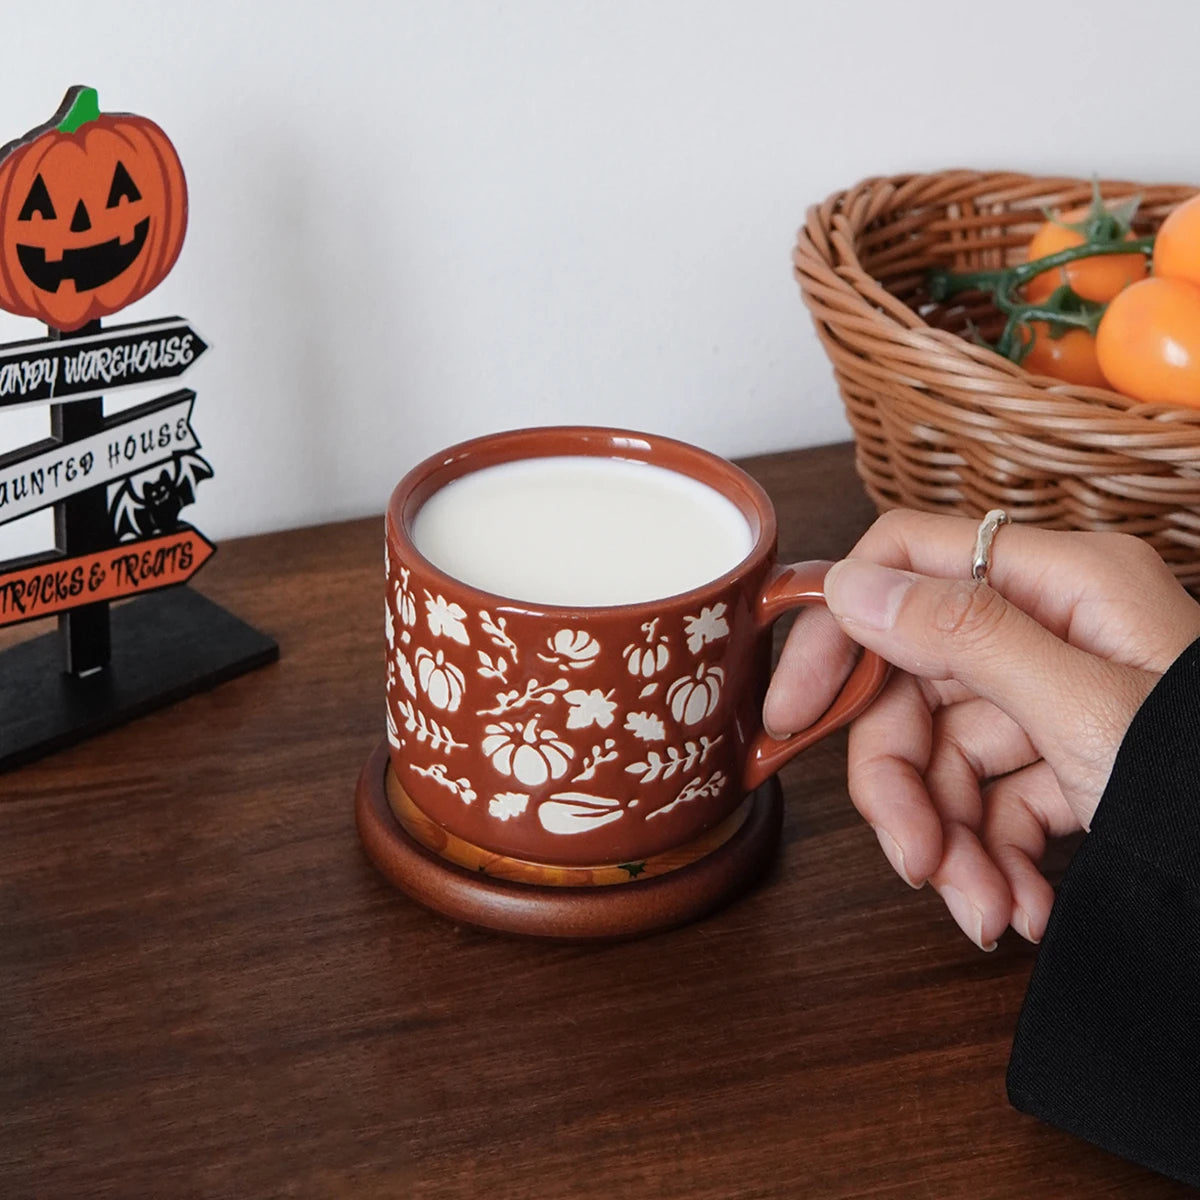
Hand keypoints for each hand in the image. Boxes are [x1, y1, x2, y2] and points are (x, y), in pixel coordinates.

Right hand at [764, 509, 1199, 949]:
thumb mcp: (1089, 712)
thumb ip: (963, 636)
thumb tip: (849, 585)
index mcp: (1059, 581)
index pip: (903, 564)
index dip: (835, 632)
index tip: (792, 714)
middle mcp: (1051, 625)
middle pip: (915, 683)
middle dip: (904, 785)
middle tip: (914, 864)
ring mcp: (1059, 692)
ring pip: (947, 753)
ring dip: (952, 843)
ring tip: (989, 915)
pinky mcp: (1069, 754)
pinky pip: (994, 797)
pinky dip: (994, 857)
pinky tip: (1021, 908)